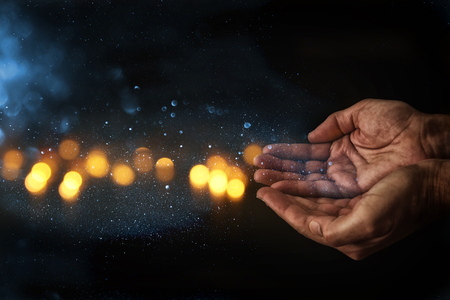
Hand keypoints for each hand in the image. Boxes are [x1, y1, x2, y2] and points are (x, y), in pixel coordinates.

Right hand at [255, 99, 437, 197]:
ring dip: (283, 180)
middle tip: (257, 167)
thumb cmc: (400, 123)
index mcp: (341, 146)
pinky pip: (320, 191)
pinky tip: (281, 187)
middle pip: (303, 169)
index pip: (307, 152)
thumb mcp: (362, 113)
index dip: (286, 151)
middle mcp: (339, 166)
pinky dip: (299, 190)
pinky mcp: (351, 190)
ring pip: (306, 182)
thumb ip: (335, 122)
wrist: (425, 140)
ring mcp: (344, 180)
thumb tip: (311, 133)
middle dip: (278, 168)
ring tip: (261, 177)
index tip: (266, 151)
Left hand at [256, 159, 449, 259]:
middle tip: (263, 185)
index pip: (304, 223)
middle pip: (304, 213)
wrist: (432, 183)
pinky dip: (308, 187)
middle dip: (283, 199)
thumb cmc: (406, 200)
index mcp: (348, 238)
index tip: (264, 194)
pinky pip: (323, 195)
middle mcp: (347, 228)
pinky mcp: (355, 202)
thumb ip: (336, 230)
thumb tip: (312, 228)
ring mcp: (350, 215)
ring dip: (292, 191)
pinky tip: (298, 181)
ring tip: (274, 180)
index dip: (282, 208)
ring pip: (311, 202)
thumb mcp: (370, 219)